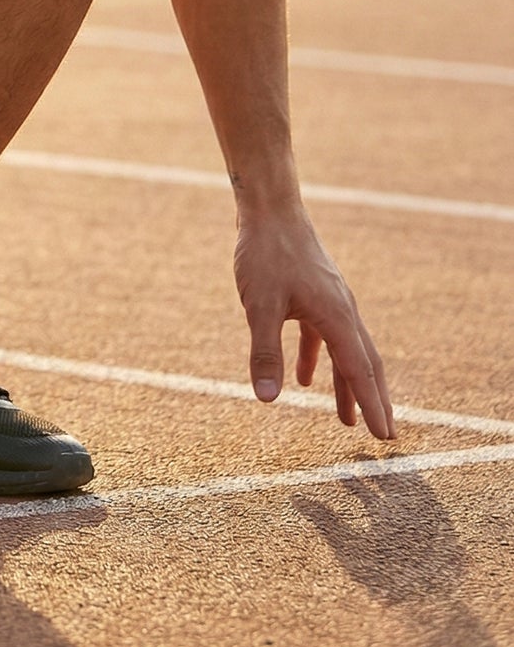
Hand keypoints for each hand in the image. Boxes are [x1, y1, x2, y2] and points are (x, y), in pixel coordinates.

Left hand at [233, 206, 394, 439]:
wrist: (269, 208)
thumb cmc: (266, 253)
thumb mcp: (260, 306)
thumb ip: (264, 352)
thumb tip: (268, 399)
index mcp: (337, 316)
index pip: (360, 371)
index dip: (373, 406)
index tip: (386, 438)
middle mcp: (342, 310)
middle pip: (364, 363)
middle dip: (373, 400)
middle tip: (385, 436)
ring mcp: (330, 300)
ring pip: (345, 350)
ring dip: (346, 384)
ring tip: (347, 420)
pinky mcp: (314, 292)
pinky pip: (322, 334)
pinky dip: (317, 358)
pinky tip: (303, 378)